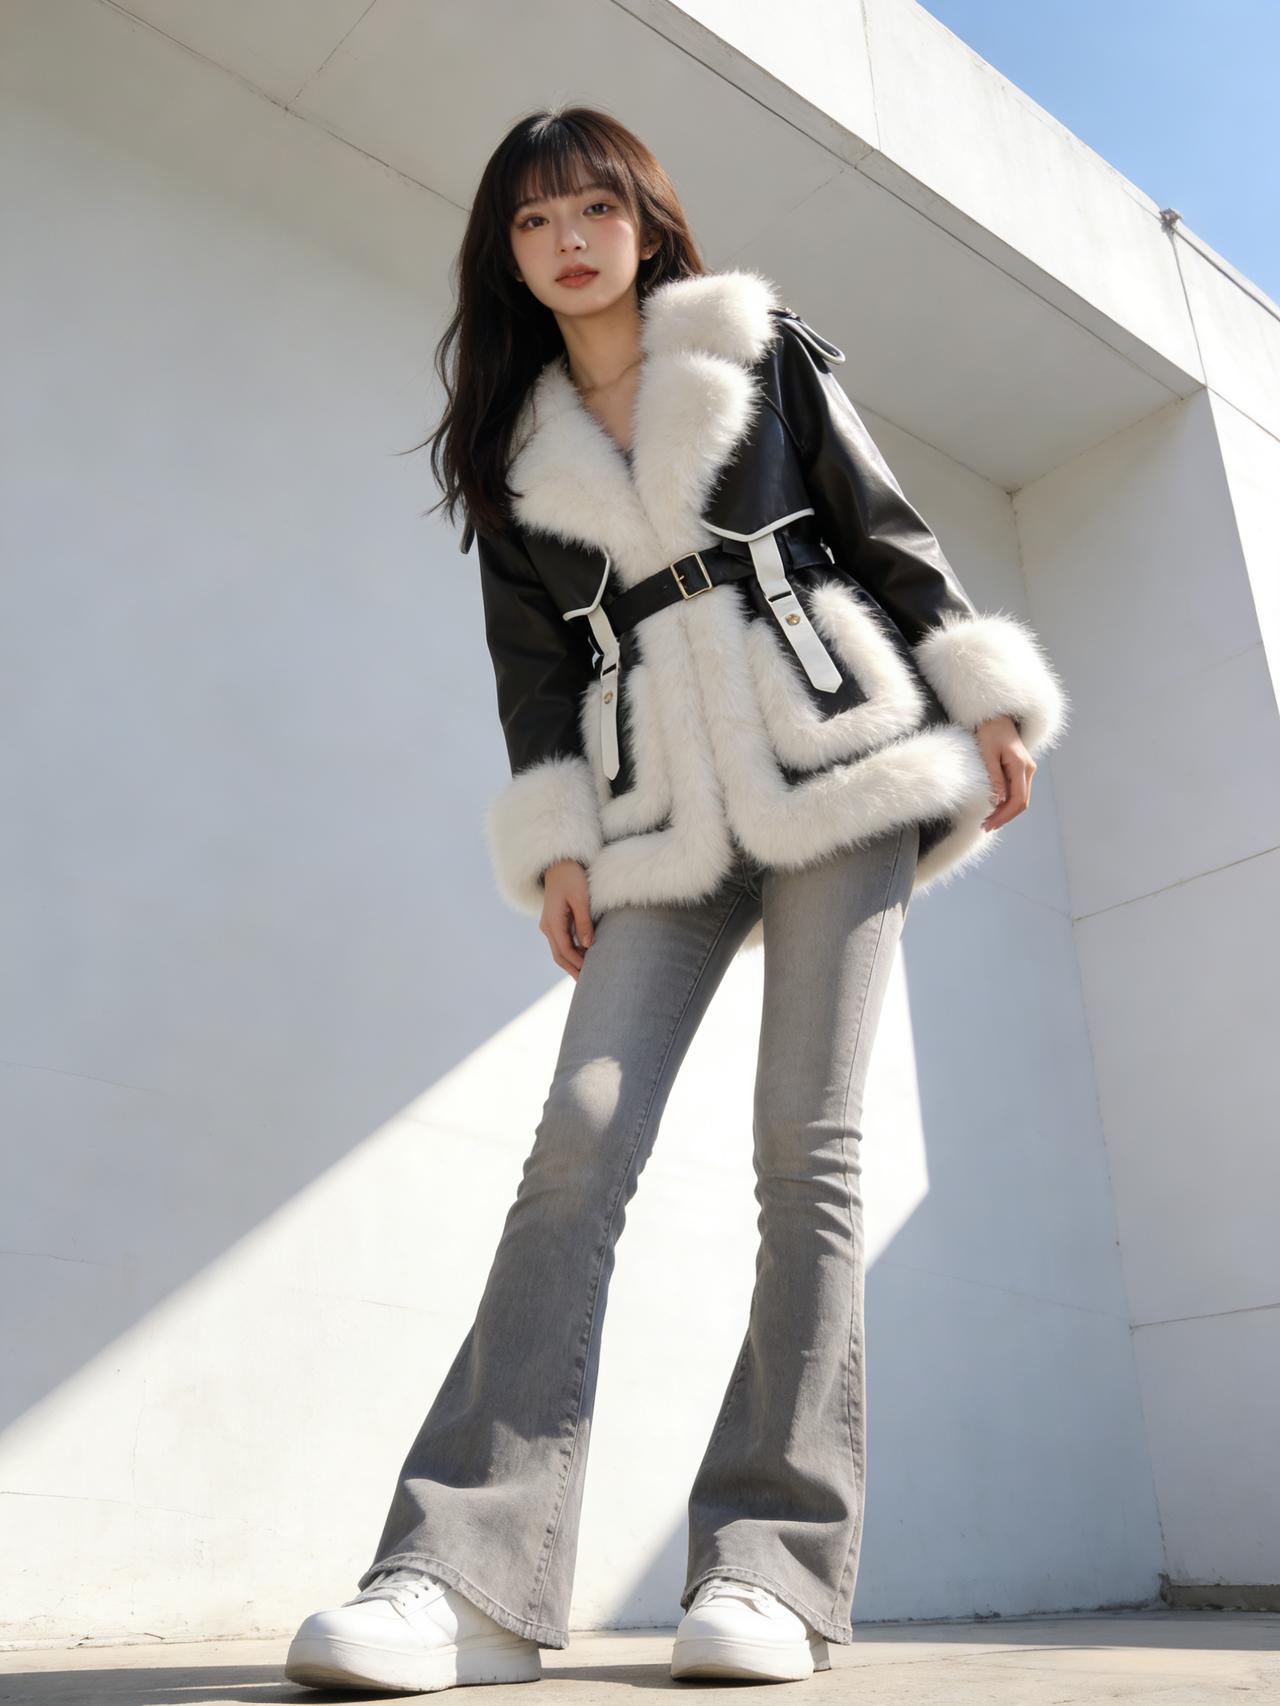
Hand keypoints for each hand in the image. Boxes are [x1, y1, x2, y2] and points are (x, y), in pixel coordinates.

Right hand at [539, 859, 595, 978]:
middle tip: (587, 983)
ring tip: (587, 973)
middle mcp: (547, 926)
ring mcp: (549, 924)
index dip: (577, 964)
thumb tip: (587, 945)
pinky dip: (571, 952)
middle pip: (559, 955)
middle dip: (572, 969)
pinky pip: (561, 942)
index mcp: (552, 922)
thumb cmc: (572, 878)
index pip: (564, 951)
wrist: (559, 863)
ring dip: (572, 962)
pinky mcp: (554, 921)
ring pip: (559, 950)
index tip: (590, 974)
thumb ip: (584, 922)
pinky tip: (583, 956)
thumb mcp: (581, 899)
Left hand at [976, 714, 1034, 831]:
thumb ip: (994, 777)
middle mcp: (1029, 769)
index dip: (1004, 815)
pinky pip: (1016, 791)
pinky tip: (993, 809)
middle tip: (985, 826)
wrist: (996, 716)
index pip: (1018, 799)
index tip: (989, 824)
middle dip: (1004, 817)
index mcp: (1021, 765)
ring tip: (987, 820)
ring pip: (1020, 798)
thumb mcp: (987, 753)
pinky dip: (1006, 803)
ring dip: (1005, 812)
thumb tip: (998, 801)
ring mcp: (1027, 770)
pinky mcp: (1021, 770)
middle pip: (1021, 802)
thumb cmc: (989, 731)